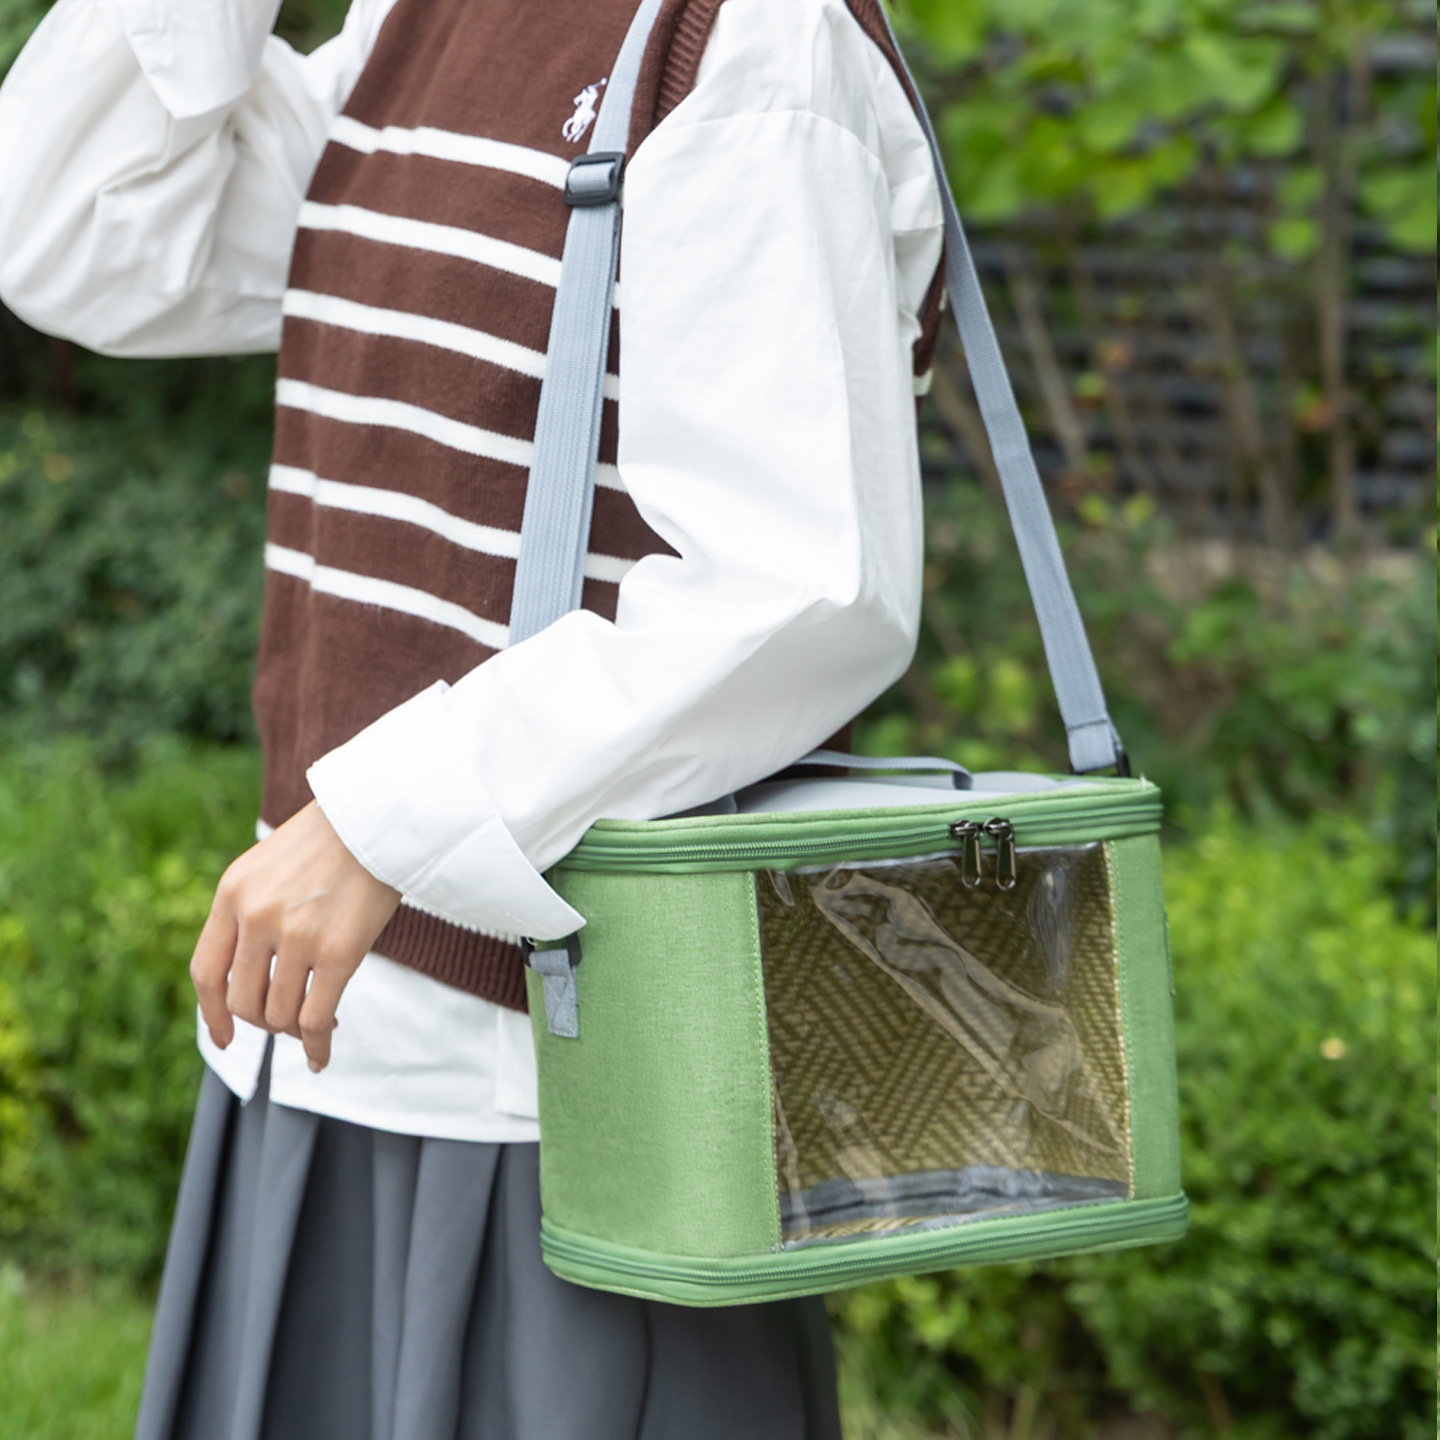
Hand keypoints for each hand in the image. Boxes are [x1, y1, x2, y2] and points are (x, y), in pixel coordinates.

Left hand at [190, 801, 401, 1072]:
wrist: (381, 815)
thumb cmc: (335, 840)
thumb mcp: (271, 866)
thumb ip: (253, 911)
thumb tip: (252, 975)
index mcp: (233, 893)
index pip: (206, 971)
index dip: (211, 1014)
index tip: (224, 1039)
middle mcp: (255, 916)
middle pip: (242, 1001)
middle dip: (265, 1021)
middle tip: (290, 1018)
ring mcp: (294, 935)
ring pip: (279, 1015)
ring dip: (294, 1030)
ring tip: (318, 1023)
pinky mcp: (337, 951)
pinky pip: (315, 1018)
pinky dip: (316, 1046)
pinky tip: (323, 1054)